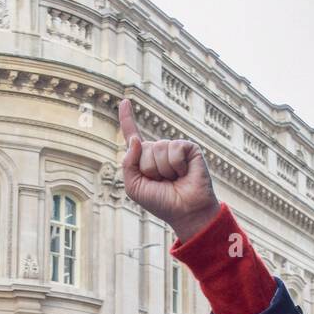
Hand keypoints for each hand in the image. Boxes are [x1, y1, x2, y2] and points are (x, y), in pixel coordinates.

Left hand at [119, 99, 218, 241]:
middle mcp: (159, 150)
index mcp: (144, 158)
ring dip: (163, 170)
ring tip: (174, 179)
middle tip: (163, 182)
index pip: (133, 134)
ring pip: (157, 149)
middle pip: (142, 148)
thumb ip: (128, 164)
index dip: (127, 118)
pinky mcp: (189, 148)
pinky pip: (174, 149)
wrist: (185, 212)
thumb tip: (135, 140)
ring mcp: (174, 148)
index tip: (124, 101)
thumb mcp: (134, 187)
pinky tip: (184, 173)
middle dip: (149, 169)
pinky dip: (176, 165)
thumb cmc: (161, 202)